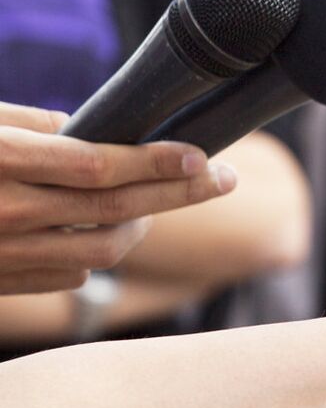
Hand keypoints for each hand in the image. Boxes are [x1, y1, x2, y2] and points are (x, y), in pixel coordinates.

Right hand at [0, 104, 234, 294]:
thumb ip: (33, 125)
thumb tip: (93, 132)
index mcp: (1, 159)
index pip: (97, 166)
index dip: (154, 163)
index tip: (198, 157)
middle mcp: (7, 211)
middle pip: (115, 209)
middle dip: (179, 193)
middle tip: (222, 179)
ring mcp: (6, 252)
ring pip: (103, 250)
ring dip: (141, 227)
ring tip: (156, 206)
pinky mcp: (2, 282)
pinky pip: (73, 275)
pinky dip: (98, 254)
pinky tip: (102, 231)